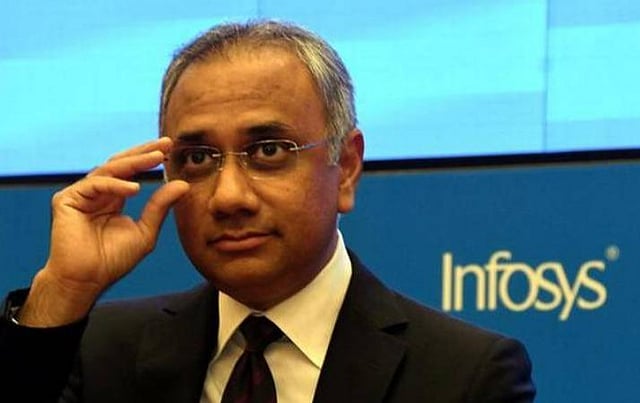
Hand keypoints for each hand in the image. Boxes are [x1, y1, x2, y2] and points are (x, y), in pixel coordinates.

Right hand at [19, 138, 189, 326]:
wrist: (87, 280)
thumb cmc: (113, 260)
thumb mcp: (145, 231)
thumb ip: (160, 206)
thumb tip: (182, 184)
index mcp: (114, 198)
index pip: (132, 171)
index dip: (149, 158)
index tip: (170, 149)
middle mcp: (97, 193)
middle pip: (120, 163)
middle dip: (144, 152)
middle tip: (166, 144)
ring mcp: (80, 194)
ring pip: (109, 169)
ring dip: (134, 162)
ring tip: (157, 158)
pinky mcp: (66, 199)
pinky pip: (94, 184)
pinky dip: (115, 184)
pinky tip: (134, 188)